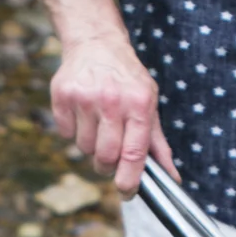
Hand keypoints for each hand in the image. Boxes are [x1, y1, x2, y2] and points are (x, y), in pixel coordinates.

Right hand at [48, 36, 178, 196]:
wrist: (97, 44)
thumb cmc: (128, 80)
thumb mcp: (150, 105)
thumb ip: (158, 144)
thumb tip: (173, 178)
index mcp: (139, 105)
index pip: (133, 153)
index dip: (130, 180)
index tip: (127, 193)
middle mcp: (111, 100)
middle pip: (106, 156)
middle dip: (108, 166)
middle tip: (110, 156)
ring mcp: (84, 97)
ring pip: (84, 148)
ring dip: (91, 146)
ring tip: (98, 125)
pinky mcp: (62, 95)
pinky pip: (66, 134)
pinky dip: (74, 132)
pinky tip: (83, 114)